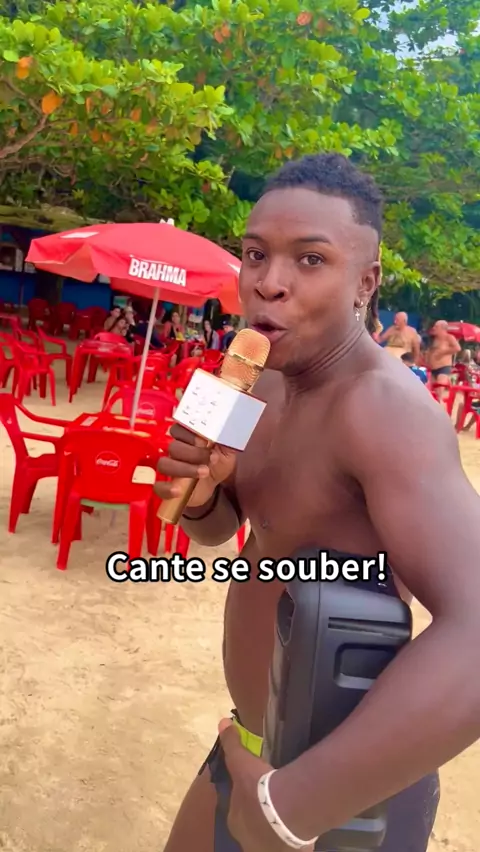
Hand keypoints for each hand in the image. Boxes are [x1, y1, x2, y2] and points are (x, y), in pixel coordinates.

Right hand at [155, 423, 236, 506]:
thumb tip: (226, 431)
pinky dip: (166, 489)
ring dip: (184, 468)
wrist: (213, 486)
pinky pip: (158, 487)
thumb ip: (226, 441)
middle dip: (193, 453)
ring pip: (165, 464)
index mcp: (186, 438)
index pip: (178, 429)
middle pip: (173, 446)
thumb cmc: (216, 463)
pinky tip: (178, 491)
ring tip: (204, 472)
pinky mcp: (166, 487)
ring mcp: (169, 468)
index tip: (205, 440)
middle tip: (211, 458)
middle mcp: (175, 451)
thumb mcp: (227, 452)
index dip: (189, 433)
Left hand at [219, 719, 314, 851]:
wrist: (284, 812)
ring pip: (270, 836)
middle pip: (253, 824)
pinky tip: (300, 824)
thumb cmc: (258, 788)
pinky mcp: (287, 851)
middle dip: (259, 815)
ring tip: (288, 811)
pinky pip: (288, 843)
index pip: (238, 808)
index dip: (246, 799)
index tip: (256, 789)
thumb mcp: (241, 762)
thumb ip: (231, 743)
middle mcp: (247, 838)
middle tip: (273, 800)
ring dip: (275, 826)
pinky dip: (292, 835)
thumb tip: (222, 722)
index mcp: (235, 819)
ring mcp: (266, 848)